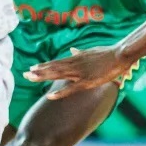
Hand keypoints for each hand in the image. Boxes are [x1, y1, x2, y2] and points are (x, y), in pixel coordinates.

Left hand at [23, 45, 141, 99]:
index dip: (44, 66)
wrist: (120, 54)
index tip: (32, 68)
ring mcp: (80, 73)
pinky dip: (60, 92)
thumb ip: (80, 53)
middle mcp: (74, 64)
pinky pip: (71, 88)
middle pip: (53, 68)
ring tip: (31, 78)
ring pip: (57, 75)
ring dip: (43, 77)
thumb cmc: (107, 53)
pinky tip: (50, 95)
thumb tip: (72, 50)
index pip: (56, 63)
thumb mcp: (90, 51)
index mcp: (75, 58)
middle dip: (38, 72)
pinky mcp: (87, 81)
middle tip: (24, 74)